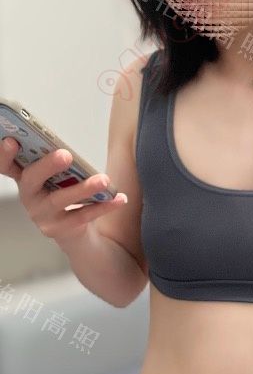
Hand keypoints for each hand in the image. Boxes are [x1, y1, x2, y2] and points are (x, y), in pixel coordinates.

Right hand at [0, 137, 126, 245]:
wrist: (73, 231)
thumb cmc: (63, 194)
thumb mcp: (57, 176)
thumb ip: (56, 162)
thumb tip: (67, 149)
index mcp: (24, 177)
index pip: (6, 165)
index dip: (4, 154)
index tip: (11, 141)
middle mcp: (28, 196)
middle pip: (32, 179)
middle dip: (47, 165)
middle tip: (65, 155)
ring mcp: (41, 215)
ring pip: (60, 200)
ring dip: (83, 188)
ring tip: (103, 179)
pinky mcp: (59, 229)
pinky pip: (83, 215)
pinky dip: (104, 206)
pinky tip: (119, 198)